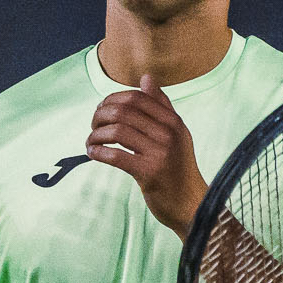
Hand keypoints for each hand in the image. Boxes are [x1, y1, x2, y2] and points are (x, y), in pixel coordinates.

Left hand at [87, 74, 207, 238]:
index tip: (102, 110)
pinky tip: (93, 153)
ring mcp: (159, 153)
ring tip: (91, 141)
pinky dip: (98, 152)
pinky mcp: (149, 173)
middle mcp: (168, 134)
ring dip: (96, 134)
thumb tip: (146, 78)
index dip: (113, 99)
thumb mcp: (177, 134)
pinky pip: (115, 156)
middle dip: (100, 115)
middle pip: (124, 111)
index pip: (137, 98)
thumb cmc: (179, 168)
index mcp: (173, 122)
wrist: (191, 204)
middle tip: (94, 125)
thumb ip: (162, 106)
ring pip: (117, 131)